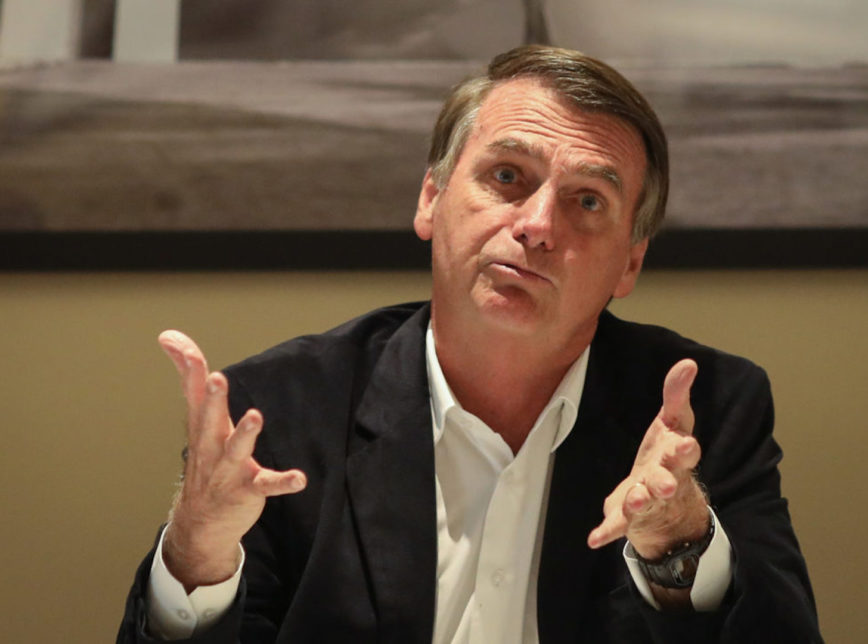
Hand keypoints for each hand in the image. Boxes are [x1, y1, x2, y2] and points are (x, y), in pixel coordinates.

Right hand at [158, 330, 306, 590]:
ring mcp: (229, 469)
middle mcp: (212, 446)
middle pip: (209, 419)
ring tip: (255, 417)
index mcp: (203, 427)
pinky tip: (300, 478)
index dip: (187, 366)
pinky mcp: (249, 490)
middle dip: (213, 399)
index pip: (193, 392)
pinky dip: (283, 481)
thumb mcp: (198, 420)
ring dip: (245, 434)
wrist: (201, 522)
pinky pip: (267, 485)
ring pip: (236, 450)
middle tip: (216, 378)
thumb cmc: (205, 459)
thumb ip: (192, 380)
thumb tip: (171, 337)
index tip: (172, 340)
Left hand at [587, 359, 707, 558]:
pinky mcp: (627, 517)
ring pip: (643, 503)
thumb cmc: (667, 455)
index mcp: (675, 457)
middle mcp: (664, 482)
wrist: (666, 502)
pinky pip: (616, 526)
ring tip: (632, 500)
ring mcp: (646, 502)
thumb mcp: (673, 423)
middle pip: (667, 483)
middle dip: (665, 483)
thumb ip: (676, 395)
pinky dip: (606, 532)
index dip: (684, 449)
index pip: (684, 453)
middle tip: (664, 485)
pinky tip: (594, 539)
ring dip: (638, 502)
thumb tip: (688, 362)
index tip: (686, 442)